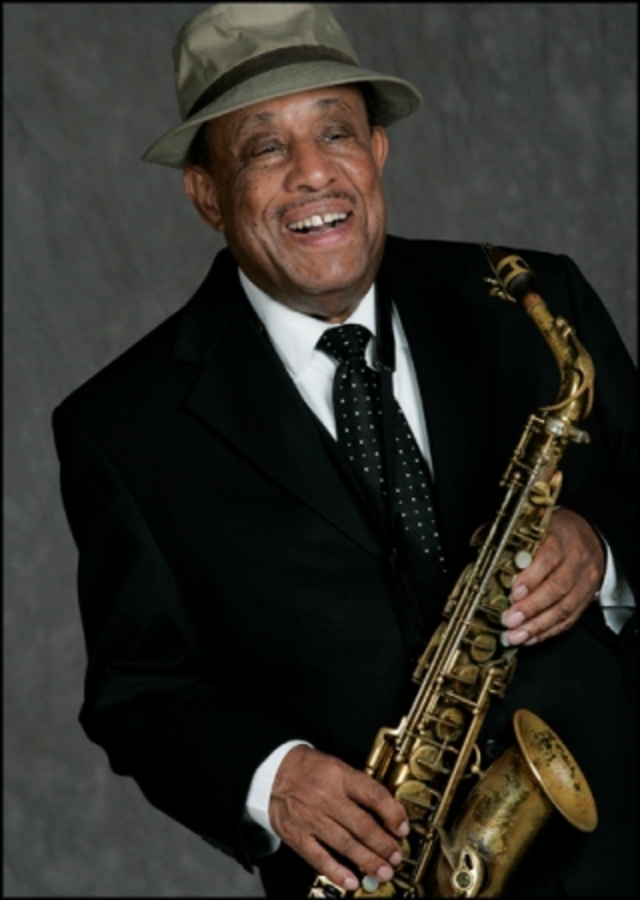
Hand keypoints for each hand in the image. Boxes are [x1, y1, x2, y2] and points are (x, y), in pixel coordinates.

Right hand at [269, 744, 408, 892]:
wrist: (272, 772)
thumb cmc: (308, 768)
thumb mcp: (337, 766)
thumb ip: (359, 787)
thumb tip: (386, 811)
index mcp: (339, 776)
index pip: (373, 794)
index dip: (392, 813)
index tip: (402, 827)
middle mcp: (326, 797)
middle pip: (362, 824)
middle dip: (383, 844)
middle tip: (396, 856)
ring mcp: (311, 817)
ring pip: (345, 844)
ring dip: (367, 861)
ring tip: (383, 871)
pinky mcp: (297, 835)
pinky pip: (319, 857)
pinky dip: (336, 871)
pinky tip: (351, 881)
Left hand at [502, 508, 604, 646]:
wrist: (590, 536)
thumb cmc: (558, 532)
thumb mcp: (538, 528)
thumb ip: (517, 543)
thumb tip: (490, 560)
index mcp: (561, 540)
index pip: (548, 559)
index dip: (531, 578)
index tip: (514, 592)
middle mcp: (576, 562)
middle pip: (556, 588)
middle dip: (531, 608)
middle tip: (511, 620)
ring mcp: (584, 582)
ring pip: (564, 608)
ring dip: (538, 626)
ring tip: (517, 635)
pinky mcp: (586, 599)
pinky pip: (569, 619)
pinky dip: (549, 631)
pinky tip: (532, 638)